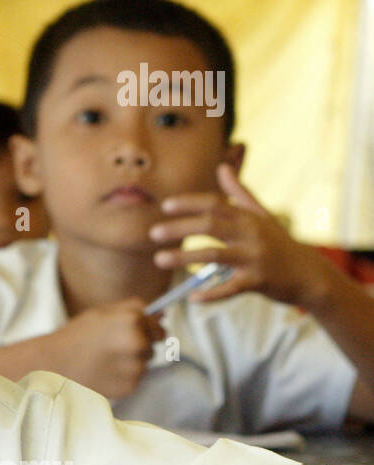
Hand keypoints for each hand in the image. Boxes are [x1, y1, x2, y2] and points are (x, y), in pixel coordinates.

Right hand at [50, 299, 163, 399]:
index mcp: (132, 321)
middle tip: (113, 346)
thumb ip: (134, 307)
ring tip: (106, 360)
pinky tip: (105, 372)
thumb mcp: (103, 312)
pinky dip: (124, 377)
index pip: (159, 327)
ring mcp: (136, 367)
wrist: (54, 365)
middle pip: (154, 346)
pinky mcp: (130, 386)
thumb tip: (163, 312)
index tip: (130, 332)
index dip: (146, 329)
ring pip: (145, 363)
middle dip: (140, 345)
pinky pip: (136, 379)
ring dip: (132, 362)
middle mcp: (138, 344)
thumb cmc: (77, 336)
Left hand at [149, 163, 329, 307]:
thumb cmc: (281, 243)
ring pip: (214, 256)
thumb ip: (240, 193)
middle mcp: (251, 234)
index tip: (165, 205)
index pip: (214, 204)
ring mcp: (255, 258)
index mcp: (248, 217)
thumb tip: (222, 167)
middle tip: (153, 233)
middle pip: (210, 226)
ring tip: (159, 260)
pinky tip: (192, 297)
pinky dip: (211, 294)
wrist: (311, 274)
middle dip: (179, 228)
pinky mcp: (258, 282)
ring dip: (184, 257)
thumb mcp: (262, 216)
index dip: (189, 203)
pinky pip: (230, 288)